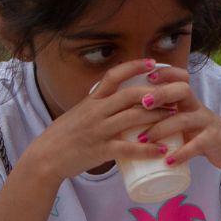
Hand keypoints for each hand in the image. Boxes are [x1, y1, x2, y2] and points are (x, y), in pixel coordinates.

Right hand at [24, 58, 184, 183]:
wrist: (44, 157)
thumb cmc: (63, 136)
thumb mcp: (79, 113)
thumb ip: (98, 107)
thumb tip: (118, 104)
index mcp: (91, 100)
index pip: (114, 76)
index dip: (135, 67)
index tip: (153, 63)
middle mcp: (96, 112)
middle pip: (131, 95)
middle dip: (156, 93)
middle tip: (175, 95)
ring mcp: (99, 130)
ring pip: (133, 118)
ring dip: (158, 117)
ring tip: (176, 117)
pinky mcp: (101, 150)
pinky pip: (129, 148)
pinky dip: (148, 149)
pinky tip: (162, 150)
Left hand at [131, 65, 220, 172]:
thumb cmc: (199, 133)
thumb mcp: (185, 119)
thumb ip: (164, 115)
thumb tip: (127, 117)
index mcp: (188, 100)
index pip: (179, 77)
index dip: (165, 73)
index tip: (147, 76)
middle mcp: (197, 107)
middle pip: (182, 90)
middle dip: (161, 93)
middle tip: (143, 103)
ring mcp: (206, 123)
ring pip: (183, 119)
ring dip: (161, 129)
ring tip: (142, 140)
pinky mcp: (213, 140)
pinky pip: (197, 145)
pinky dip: (181, 153)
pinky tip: (168, 161)